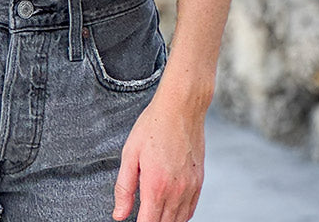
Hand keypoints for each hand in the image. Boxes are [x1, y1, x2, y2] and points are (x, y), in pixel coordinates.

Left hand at [112, 94, 204, 221]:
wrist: (181, 108)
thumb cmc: (153, 126)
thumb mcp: (130, 153)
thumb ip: (124, 188)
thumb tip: (119, 215)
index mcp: (156, 185)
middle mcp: (176, 190)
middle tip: (141, 215)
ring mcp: (190, 187)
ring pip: (179, 221)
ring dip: (166, 221)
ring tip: (153, 214)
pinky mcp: (199, 182)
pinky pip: (190, 210)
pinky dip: (180, 216)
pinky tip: (170, 210)